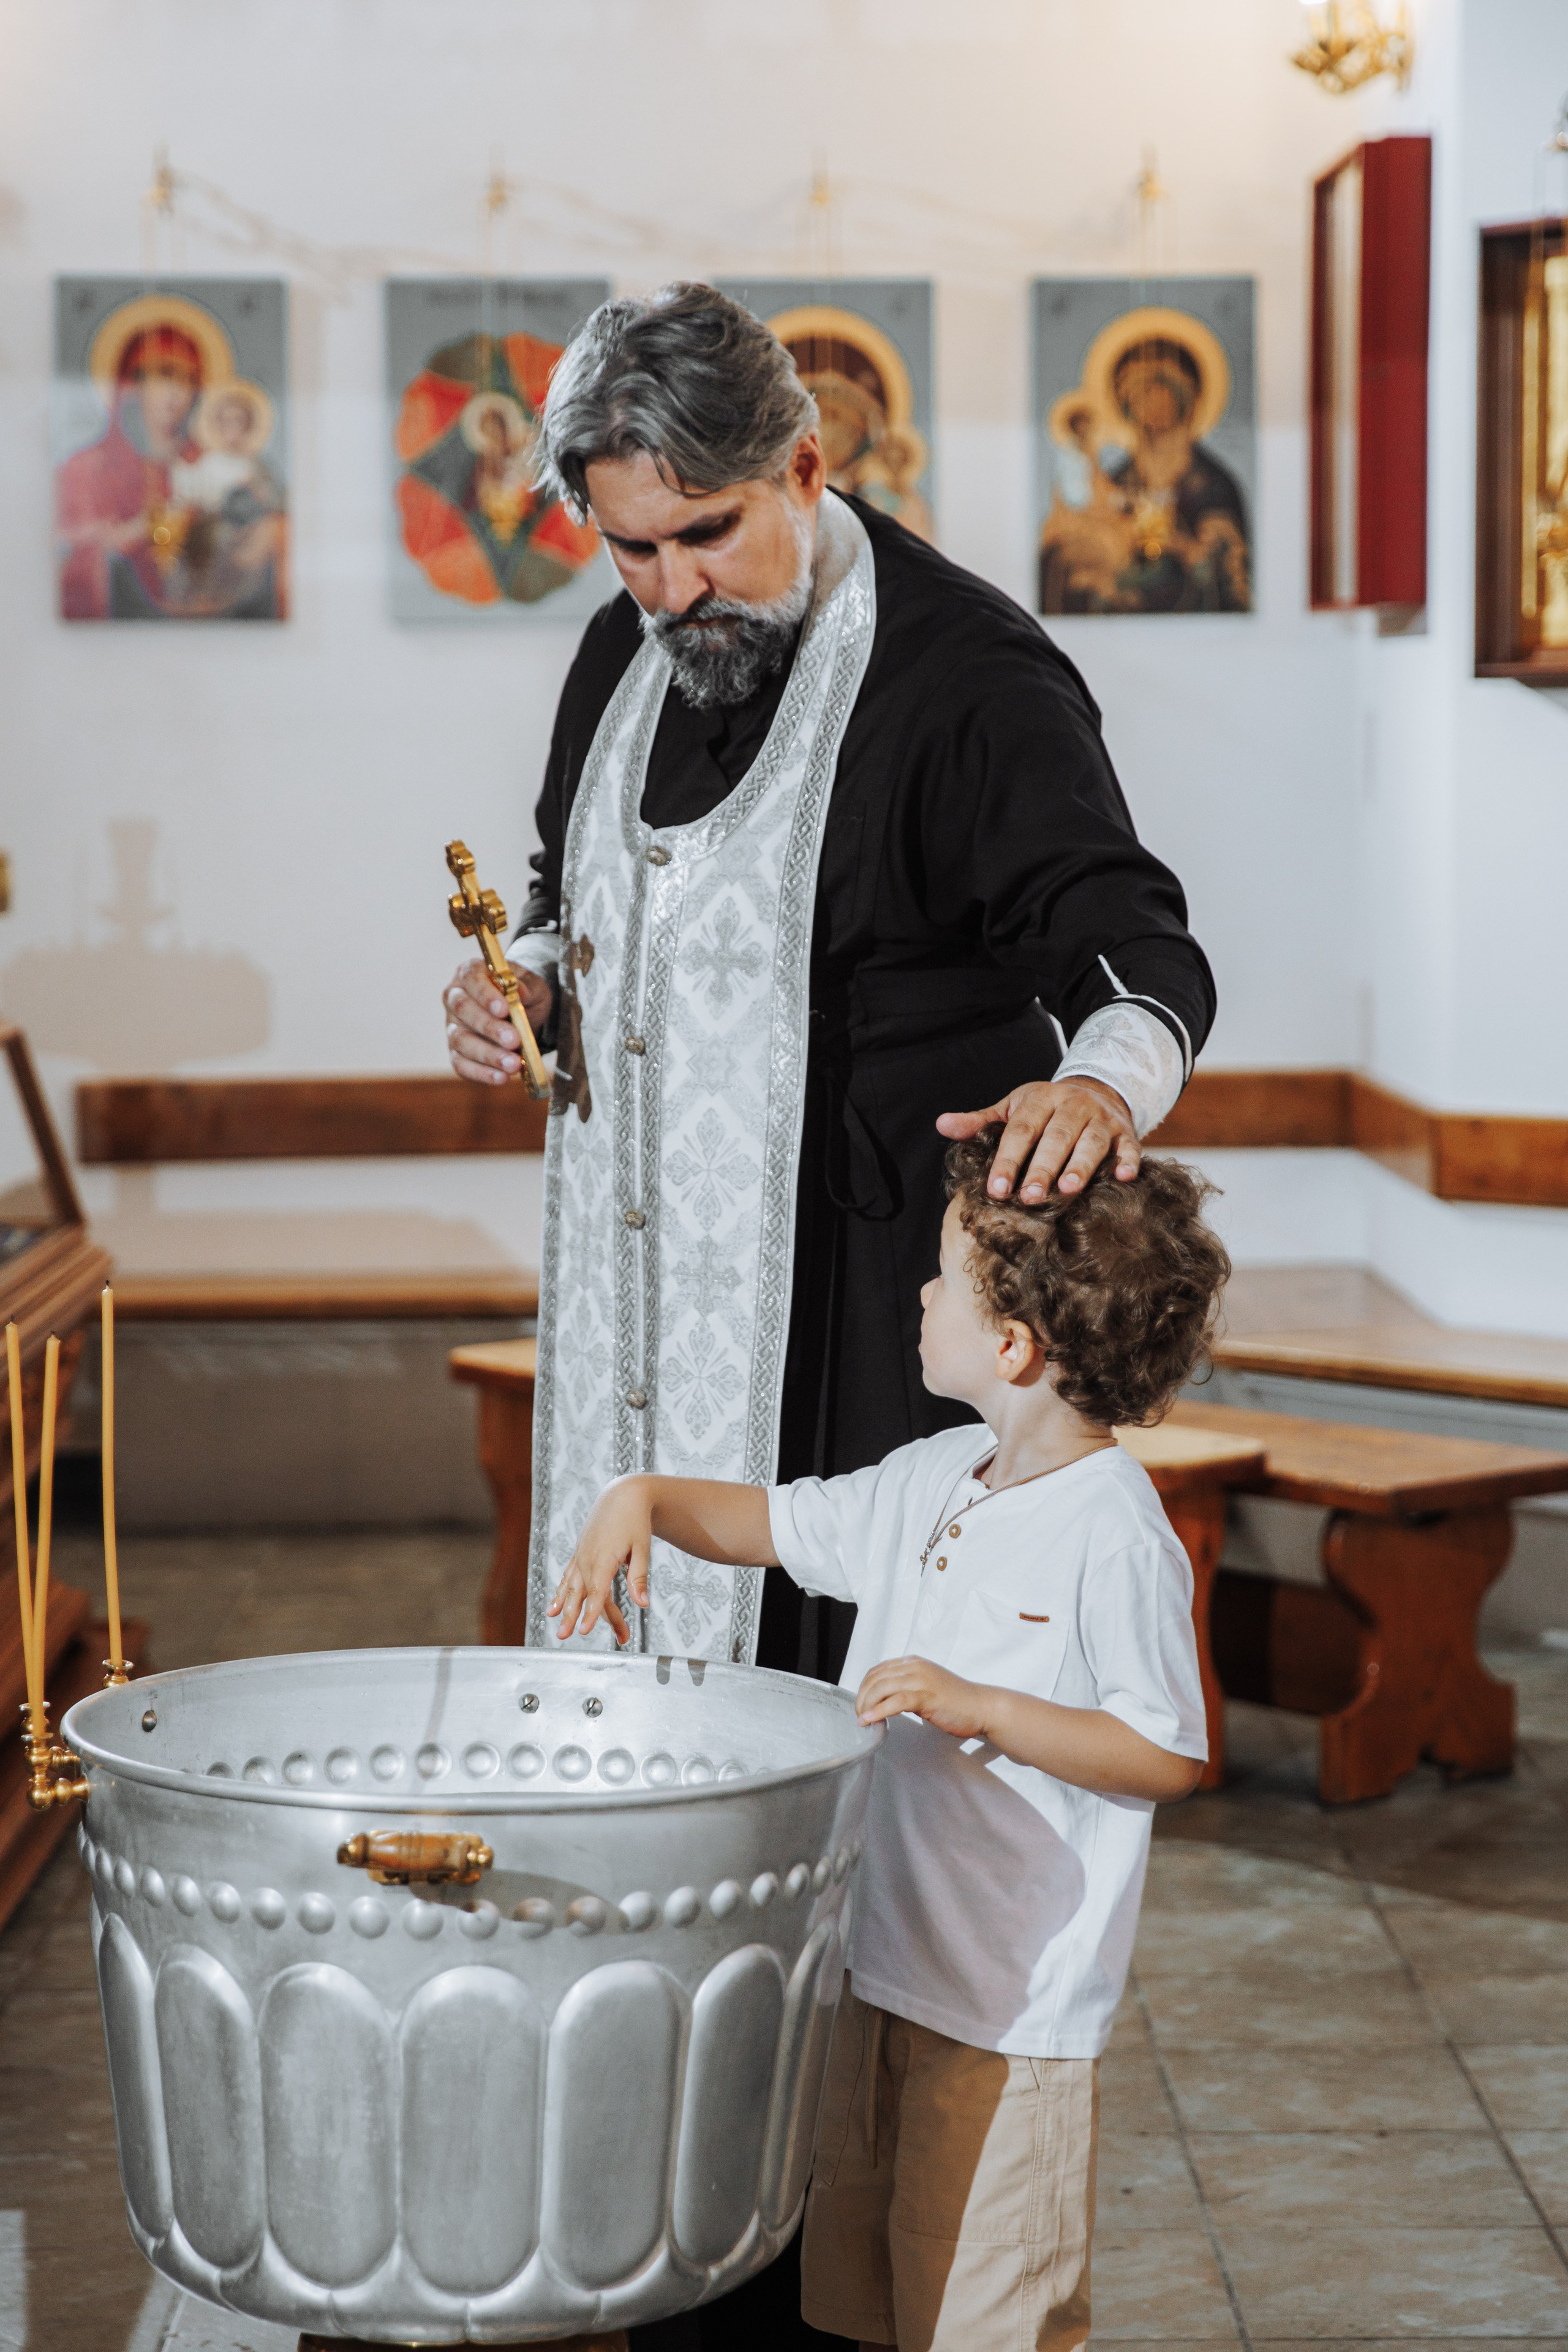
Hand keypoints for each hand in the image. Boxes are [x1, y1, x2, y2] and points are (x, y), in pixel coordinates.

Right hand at [445, 957, 554, 1085]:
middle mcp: (455, 998)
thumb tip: (518, 991)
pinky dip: (481, 1073)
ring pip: (460, 1040)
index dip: (485, 995)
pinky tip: (502, 1078)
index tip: (504, 1009)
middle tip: (514, 1040)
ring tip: (513, 1064)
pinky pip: (461, 1065)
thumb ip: (527, 986)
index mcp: (470, 973)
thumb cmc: (525, 994)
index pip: (471, 979)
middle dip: (490, 1027)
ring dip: (488, 1054)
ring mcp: (452, 1026)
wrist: (525, 1013)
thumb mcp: (534, 985)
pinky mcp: (456, 1052)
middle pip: (463, 1010)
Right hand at [549, 1478, 652, 1645]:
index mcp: (604, 1558)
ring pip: (572, 1587)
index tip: (585, 1631)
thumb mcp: (642, 1547)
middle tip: (565, 1637)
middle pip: (580, 1593)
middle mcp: (587, 1558)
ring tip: (560, 1629)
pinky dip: (561, 1593)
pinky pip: (568, 1577)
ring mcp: (581, 1555)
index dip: (590, 1613)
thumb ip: (639, 1577)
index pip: (596, 1592)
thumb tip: (642, 1604)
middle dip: (573, 1617)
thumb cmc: (636, 1521)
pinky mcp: (580, 1553)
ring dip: (566, 1609)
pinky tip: (554, 1608)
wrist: (623, 1495)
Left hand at [855, 1654, 990, 1740]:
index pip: (877, 1670)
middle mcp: (914, 1666)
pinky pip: (895, 1702)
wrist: (982, 1707)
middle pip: (875, 1678)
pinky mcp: (926, 1696)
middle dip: (861, 1698)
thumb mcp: (926, 1686)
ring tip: (863, 1720)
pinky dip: (878, 1712)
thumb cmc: (956, 1701)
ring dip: (866, 1705)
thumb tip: (883, 1700)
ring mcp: (921, 1680)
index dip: (864, 1688)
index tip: (861, 1704)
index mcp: (913, 1663)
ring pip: (881, 1687)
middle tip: (859, 1715)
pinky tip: (871, 1721)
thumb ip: (907, 1687)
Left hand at [937, 1077, 1136, 1201]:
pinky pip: (1130, 1146)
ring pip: (1091, 1141)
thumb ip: (980, 1122)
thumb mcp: (1012, 1108)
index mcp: (1041, 1099)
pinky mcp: (1125, 1133)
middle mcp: (1072, 1105)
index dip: (1008, 1159)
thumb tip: (942, 1125)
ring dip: (1081, 1165)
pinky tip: (1123, 1177)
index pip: (1021, 1130)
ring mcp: (1101, 1118)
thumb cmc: (1045, 1109)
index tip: (995, 1188)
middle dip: (1042, 1168)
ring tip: (1068, 1190)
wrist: (1096, 1091)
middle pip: (1056, 1137)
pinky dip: (1129, 1161)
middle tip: (1028, 1197)